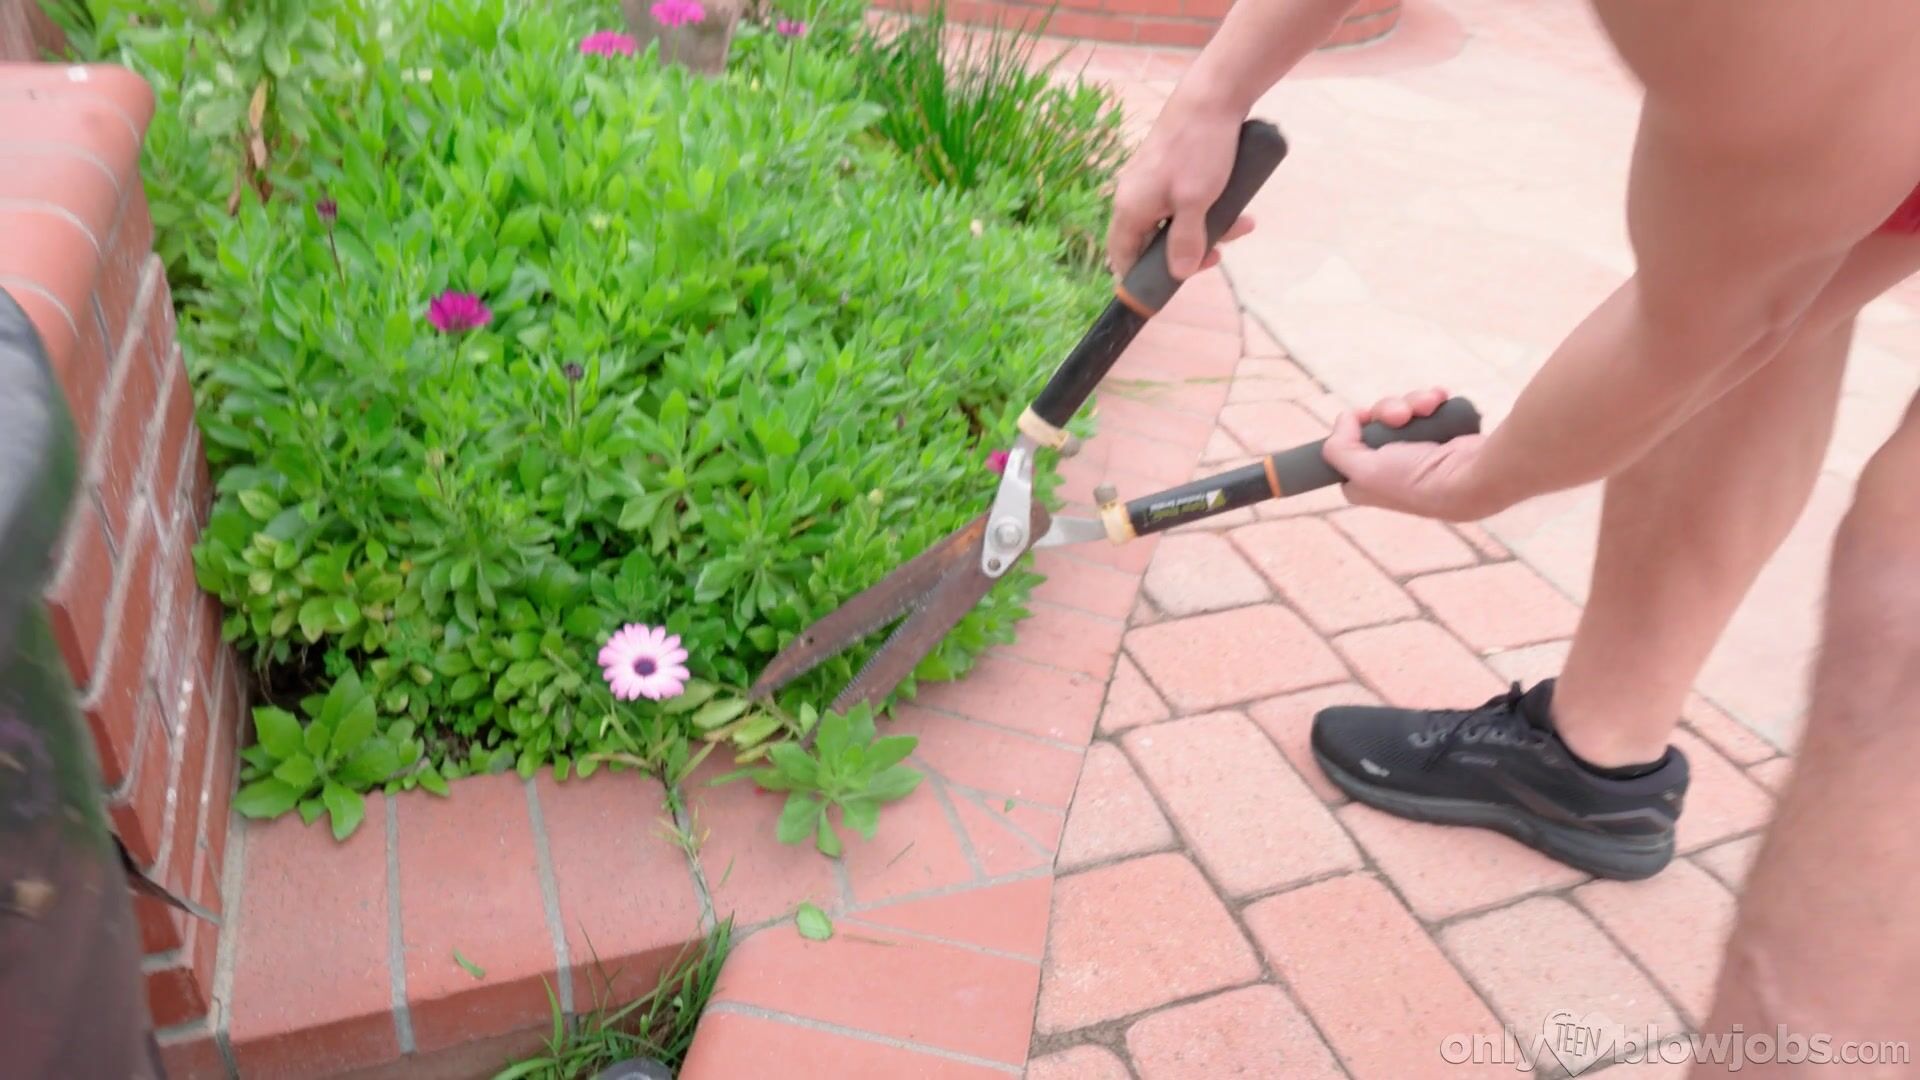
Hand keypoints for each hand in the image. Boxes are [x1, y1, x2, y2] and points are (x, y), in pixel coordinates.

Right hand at [1106, 100, 1256, 280]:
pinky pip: (1183, 200)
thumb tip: (1180, 274)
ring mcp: (1150, 181)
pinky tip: (1236, 204)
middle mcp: (1133, 196)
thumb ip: (1186, 241)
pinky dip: (1207, 207)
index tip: (1176, 283)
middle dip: (1190, 250)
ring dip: (1208, 228)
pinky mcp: (1168, 169)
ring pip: (1174, 220)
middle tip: (1219, 253)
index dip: (1143, 277)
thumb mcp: (1197, 201)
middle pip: (1153, 241)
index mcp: (1129, 208)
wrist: (1211, 96)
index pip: (1123, 257)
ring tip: (1243, 224)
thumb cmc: (1199, 149)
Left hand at [1320, 388, 1507, 521]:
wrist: (1473, 477)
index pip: (1348, 446)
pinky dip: (1431, 400)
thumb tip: (1347, 419)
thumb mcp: (1364, 472)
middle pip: (1376, 421)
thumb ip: (1339, 449)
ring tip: (1428, 406)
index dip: (1354, 428)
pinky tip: (1439, 400)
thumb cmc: (1416, 480)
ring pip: (1401, 410)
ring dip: (1412, 402)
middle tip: (1400, 416)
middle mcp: (1391, 466)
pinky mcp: (1439, 434)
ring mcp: (1417, 449)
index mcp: (1368, 481)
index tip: (1365, 419)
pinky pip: (1425, 406)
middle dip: (1389, 410)